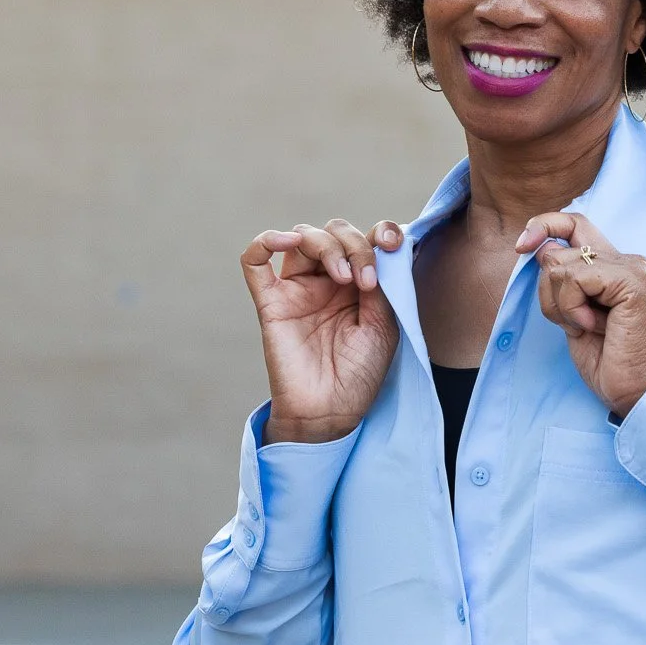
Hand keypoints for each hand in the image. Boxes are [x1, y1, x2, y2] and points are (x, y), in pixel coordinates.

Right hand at [241, 219, 403, 444]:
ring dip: (325, 245)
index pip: (365, 239)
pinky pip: (254, 260)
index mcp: (358, 283)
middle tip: (365, 280)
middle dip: (353, 245)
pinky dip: (266, 240)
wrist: (331, 412)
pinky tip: (287, 241)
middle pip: (334, 232)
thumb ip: (381, 284)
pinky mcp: (270, 301)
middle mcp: (327, 280)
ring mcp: (297, 288)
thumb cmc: (360, 374)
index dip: (379, 232)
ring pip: (302, 236)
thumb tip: (377, 247)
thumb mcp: (385, 325)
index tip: (391, 243)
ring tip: (343, 276)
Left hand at [520, 213, 645, 418]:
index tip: (521, 246)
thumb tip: (536, 246)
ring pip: (560, 265)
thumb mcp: (570, 311)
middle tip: (573, 321)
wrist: (633, 390)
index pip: (573, 223)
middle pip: (558, 246)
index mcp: (611, 264)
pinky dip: (572, 308)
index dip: (543, 225)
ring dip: (562, 305)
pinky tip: (593, 327)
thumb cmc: (604, 357)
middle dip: (549, 290)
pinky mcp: (632, 281)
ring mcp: (631, 267)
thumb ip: (560, 279)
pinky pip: (575, 279)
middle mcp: (624, 259)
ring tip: (588, 327)